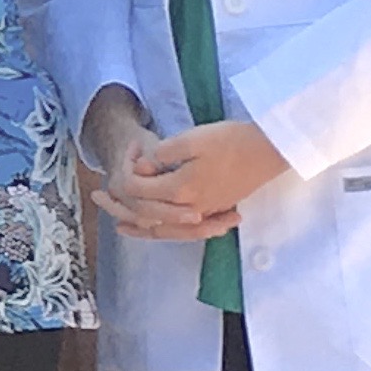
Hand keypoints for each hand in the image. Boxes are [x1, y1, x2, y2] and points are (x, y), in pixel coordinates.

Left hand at [103, 118, 288, 243]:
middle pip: (148, 215)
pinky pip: (188, 230)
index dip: (128, 170)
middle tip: (99, 198)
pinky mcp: (219, 209)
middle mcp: (193, 206)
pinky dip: (170, 231)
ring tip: (122, 228)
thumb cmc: (232, 140)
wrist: (271, 150)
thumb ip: (162, 154)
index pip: (139, 189)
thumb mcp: (191, 139)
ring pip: (168, 230)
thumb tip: (142, 166)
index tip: (131, 150)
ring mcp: (208, 211)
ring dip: (142, 229)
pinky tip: (164, 227)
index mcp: (181, 188)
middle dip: (122, 206)